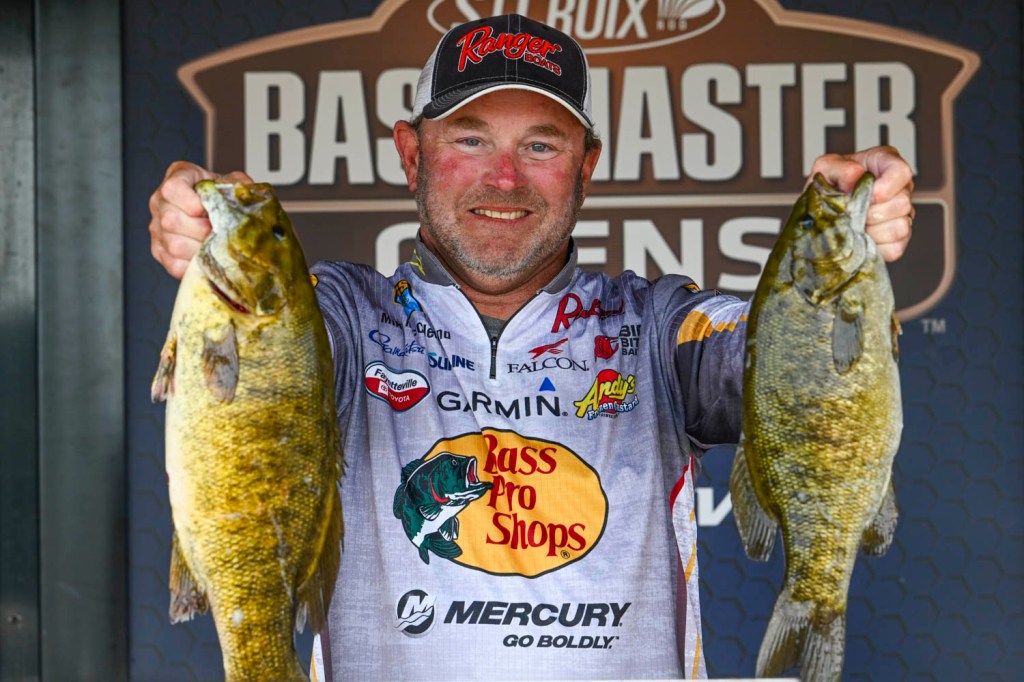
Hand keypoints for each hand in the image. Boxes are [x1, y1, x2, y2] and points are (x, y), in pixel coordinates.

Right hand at [148, 161, 252, 278]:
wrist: (220, 212)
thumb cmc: (224, 195)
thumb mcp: (234, 183)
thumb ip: (239, 184)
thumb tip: (244, 197)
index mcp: (177, 176)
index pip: (172, 188)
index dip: (190, 202)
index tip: (207, 209)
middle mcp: (160, 200)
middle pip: (171, 220)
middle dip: (201, 230)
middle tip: (217, 231)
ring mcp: (157, 227)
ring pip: (174, 244)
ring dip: (199, 248)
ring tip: (214, 244)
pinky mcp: (159, 250)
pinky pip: (173, 264)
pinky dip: (194, 265)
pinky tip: (207, 257)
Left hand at [808, 145, 913, 261]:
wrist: (820, 211)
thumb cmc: (827, 186)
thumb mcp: (825, 169)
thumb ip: (839, 168)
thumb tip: (855, 176)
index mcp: (885, 164)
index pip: (901, 171)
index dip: (886, 186)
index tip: (869, 195)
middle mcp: (899, 188)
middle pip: (902, 203)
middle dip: (872, 212)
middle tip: (852, 213)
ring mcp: (902, 214)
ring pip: (901, 227)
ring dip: (872, 230)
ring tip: (854, 225)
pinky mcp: (897, 239)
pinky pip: (895, 247)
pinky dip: (874, 246)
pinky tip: (861, 238)